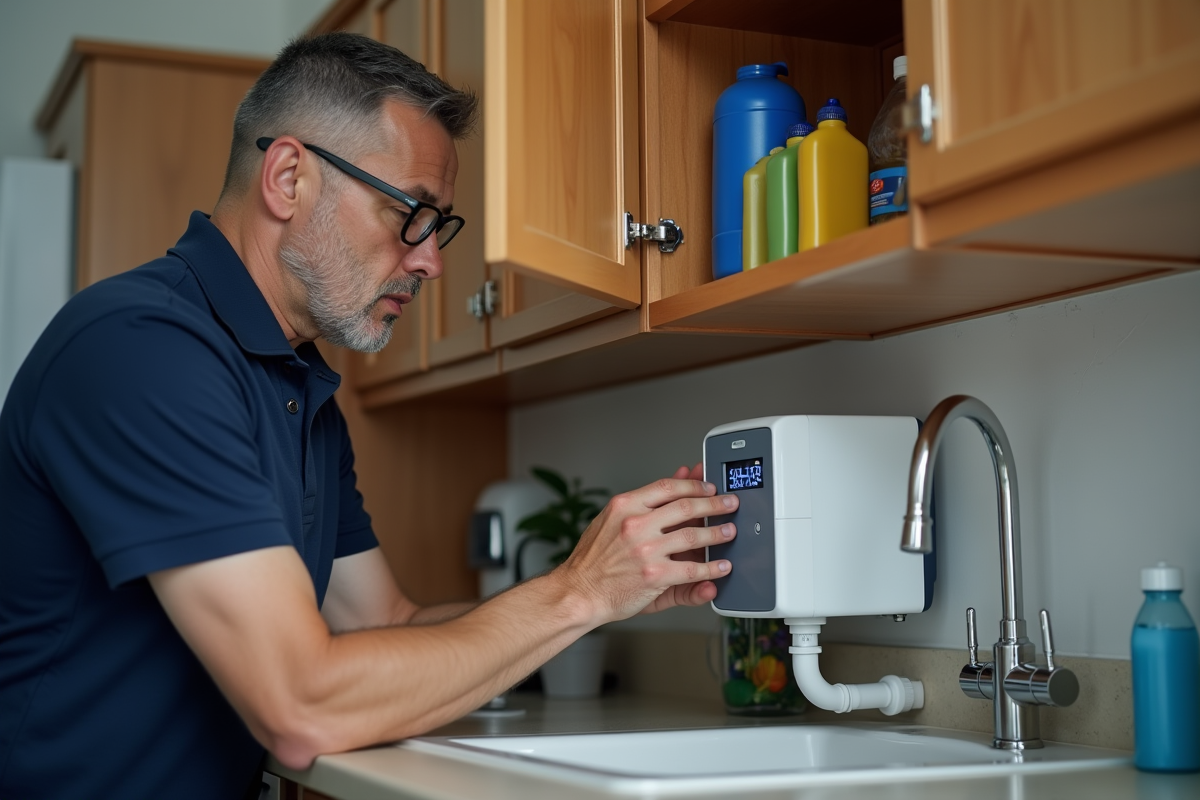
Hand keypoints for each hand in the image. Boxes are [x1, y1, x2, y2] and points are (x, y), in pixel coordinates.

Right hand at [556, 464, 736, 623]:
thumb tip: (682, 476)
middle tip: (729, 503)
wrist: (578, 592)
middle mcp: (635, 524)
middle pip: (686, 506)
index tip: (708, 486)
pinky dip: (711, 567)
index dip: (693, 484)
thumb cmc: (594, 560)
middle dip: (714, 504)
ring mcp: (645, 550)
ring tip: (729, 532)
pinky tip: (721, 566)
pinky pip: (692, 569)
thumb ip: (649, 503)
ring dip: (718, 533)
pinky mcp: (655, 575)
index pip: (667, 486)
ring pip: (694, 536)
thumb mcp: (613, 521)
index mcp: (624, 506)